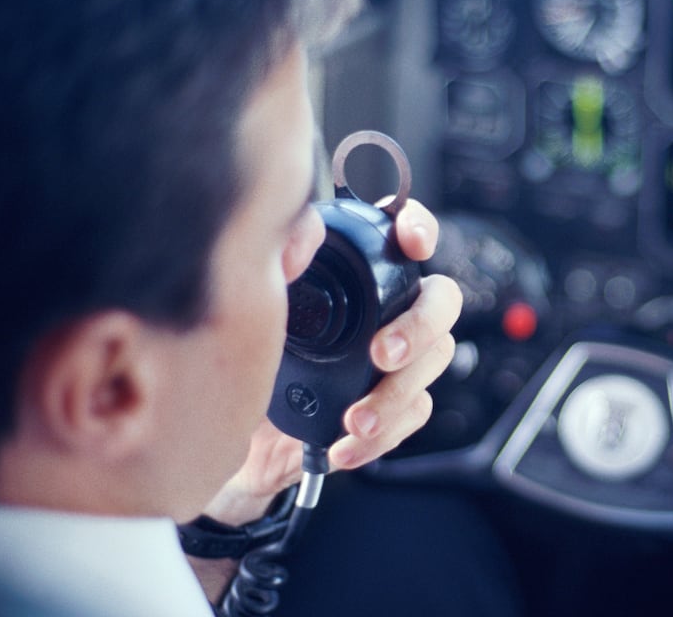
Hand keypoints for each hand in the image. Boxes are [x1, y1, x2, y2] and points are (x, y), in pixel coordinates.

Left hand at [202, 199, 461, 524]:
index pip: (405, 235)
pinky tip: (344, 446)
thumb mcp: (254, 305)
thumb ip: (278, 263)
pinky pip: (413, 417)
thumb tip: (302, 237)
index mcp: (360, 272)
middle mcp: (388, 309)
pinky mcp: (393, 406)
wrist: (232, 430)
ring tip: (356, 420)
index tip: (410, 241)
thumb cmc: (244, 355)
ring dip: (397, 394)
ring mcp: (397, 358)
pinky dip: (382, 436)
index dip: (419, 227)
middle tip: (382, 353)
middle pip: (441, 301)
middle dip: (420, 326)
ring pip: (433, 363)